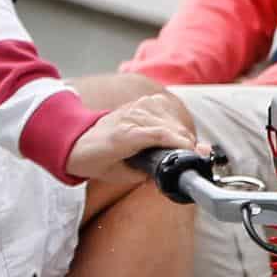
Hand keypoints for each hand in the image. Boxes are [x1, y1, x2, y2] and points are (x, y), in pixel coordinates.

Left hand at [66, 91, 196, 182]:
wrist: (81, 140)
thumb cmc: (99, 160)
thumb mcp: (121, 176)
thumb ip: (147, 175)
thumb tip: (172, 173)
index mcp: (123, 135)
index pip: (160, 135)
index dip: (181, 145)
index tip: (195, 155)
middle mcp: (132, 116)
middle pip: (173, 128)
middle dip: (186, 145)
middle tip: (188, 161)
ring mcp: (139, 106)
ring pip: (174, 121)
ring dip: (182, 136)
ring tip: (175, 150)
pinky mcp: (145, 100)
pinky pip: (170, 112)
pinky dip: (175, 125)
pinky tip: (169, 135)